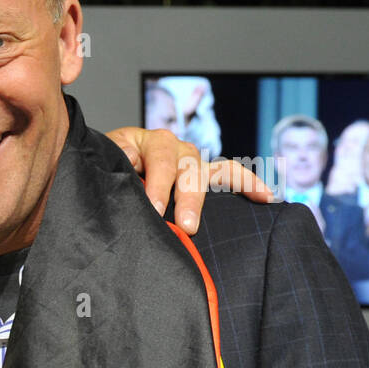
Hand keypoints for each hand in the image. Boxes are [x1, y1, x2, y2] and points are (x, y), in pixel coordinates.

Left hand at [106, 127, 274, 234]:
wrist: (101, 170)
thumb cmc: (103, 169)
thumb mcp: (103, 164)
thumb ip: (113, 167)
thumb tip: (124, 174)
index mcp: (147, 141)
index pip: (160, 159)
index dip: (158, 185)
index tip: (154, 208)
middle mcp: (173, 147)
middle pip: (189, 167)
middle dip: (188, 198)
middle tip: (186, 226)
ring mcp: (189, 161)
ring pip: (212, 171)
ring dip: (227, 189)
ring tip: (237, 209)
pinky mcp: (199, 175)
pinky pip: (229, 176)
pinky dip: (248, 184)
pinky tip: (266, 198)